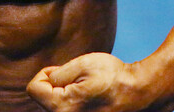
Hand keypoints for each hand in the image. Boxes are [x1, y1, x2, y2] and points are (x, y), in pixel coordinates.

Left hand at [26, 52, 148, 111]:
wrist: (140, 93)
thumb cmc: (114, 77)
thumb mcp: (84, 65)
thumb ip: (58, 74)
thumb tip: (47, 81)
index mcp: (63, 106)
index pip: (33, 88)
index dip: (46, 74)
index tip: (64, 71)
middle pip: (44, 98)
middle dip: (56, 85)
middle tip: (79, 80)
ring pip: (56, 105)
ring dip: (65, 93)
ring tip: (86, 88)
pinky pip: (68, 109)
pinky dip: (74, 101)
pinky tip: (89, 97)